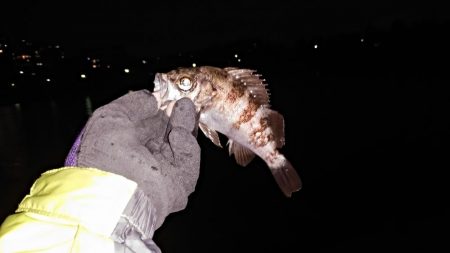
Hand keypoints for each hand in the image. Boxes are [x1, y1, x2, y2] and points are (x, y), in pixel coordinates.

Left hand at [65, 90, 199, 229]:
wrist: (117, 189)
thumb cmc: (106, 155)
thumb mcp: (112, 116)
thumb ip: (134, 102)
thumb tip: (152, 98)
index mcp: (124, 148)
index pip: (145, 127)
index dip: (157, 110)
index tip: (165, 96)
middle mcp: (143, 162)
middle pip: (165, 135)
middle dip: (173, 116)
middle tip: (181, 100)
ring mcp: (162, 174)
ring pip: (180, 146)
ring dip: (183, 125)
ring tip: (184, 107)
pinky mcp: (179, 184)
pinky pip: (188, 161)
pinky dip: (186, 145)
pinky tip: (179, 132)